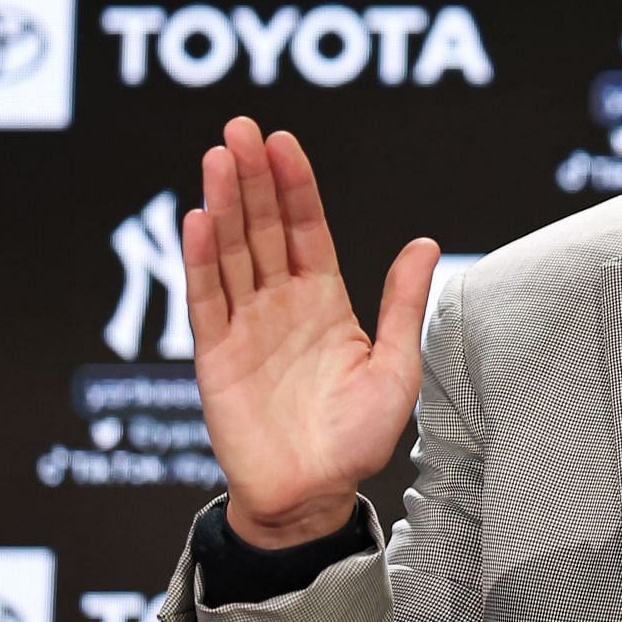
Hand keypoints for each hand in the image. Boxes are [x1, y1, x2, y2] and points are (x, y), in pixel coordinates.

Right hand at [183, 116, 438, 548]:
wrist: (315, 494)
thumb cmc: (357, 437)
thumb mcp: (397, 366)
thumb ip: (404, 304)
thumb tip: (425, 243)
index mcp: (324, 301)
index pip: (306, 230)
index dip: (295, 186)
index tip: (285, 141)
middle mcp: (281, 305)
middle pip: (262, 228)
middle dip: (253, 177)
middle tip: (240, 127)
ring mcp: (245, 327)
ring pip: (230, 252)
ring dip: (223, 203)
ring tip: (218, 156)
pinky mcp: (215, 357)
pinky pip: (207, 300)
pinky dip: (200, 260)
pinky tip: (196, 219)